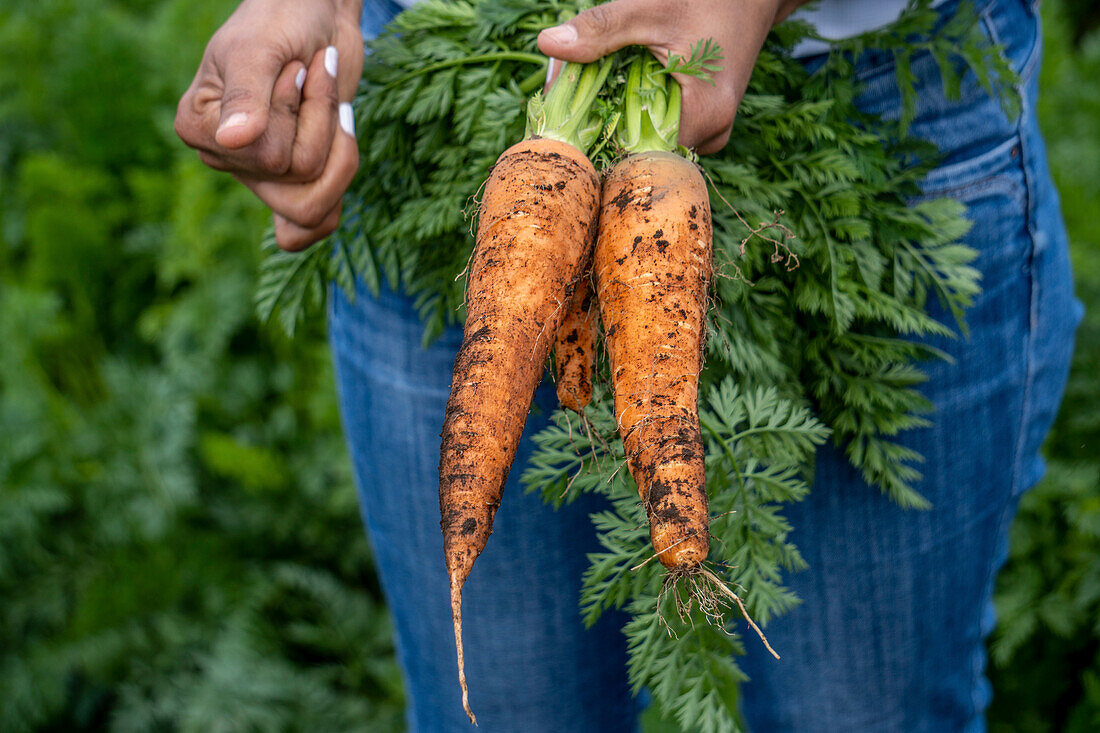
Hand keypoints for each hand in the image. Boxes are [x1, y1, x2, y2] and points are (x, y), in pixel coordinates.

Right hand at [175, 0, 363, 249]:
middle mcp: (226, 158)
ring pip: (314, 203)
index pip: (264, 155)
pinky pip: (322, 220)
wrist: (319, 14)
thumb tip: (233, 142)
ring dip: (340, 146)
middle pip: (296, 175)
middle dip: (322, 119)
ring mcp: (262, 175)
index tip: (289, 67)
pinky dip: (342, 174)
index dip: (292, 110)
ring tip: (335, 102)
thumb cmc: (282, 17)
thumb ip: (246, 94)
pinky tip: (343, 132)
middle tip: (315, 74)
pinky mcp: (297, 180)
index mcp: (199, 128)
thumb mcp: (259, 46)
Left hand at [538, 0, 805, 153]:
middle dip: (600, 118)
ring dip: (617, 111)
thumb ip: (602, 30)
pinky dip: (638, 106)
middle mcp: (711, 135)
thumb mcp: (651, 8)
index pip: (632, 148)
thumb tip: (547, 43)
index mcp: (703, 117)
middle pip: (639, 145)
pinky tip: (622, 84)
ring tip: (593, 82)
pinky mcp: (706, 122)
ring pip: (649, 135)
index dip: (592, 130)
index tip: (560, 110)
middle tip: (567, 88)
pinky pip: (663, 125)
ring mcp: (711, 132)